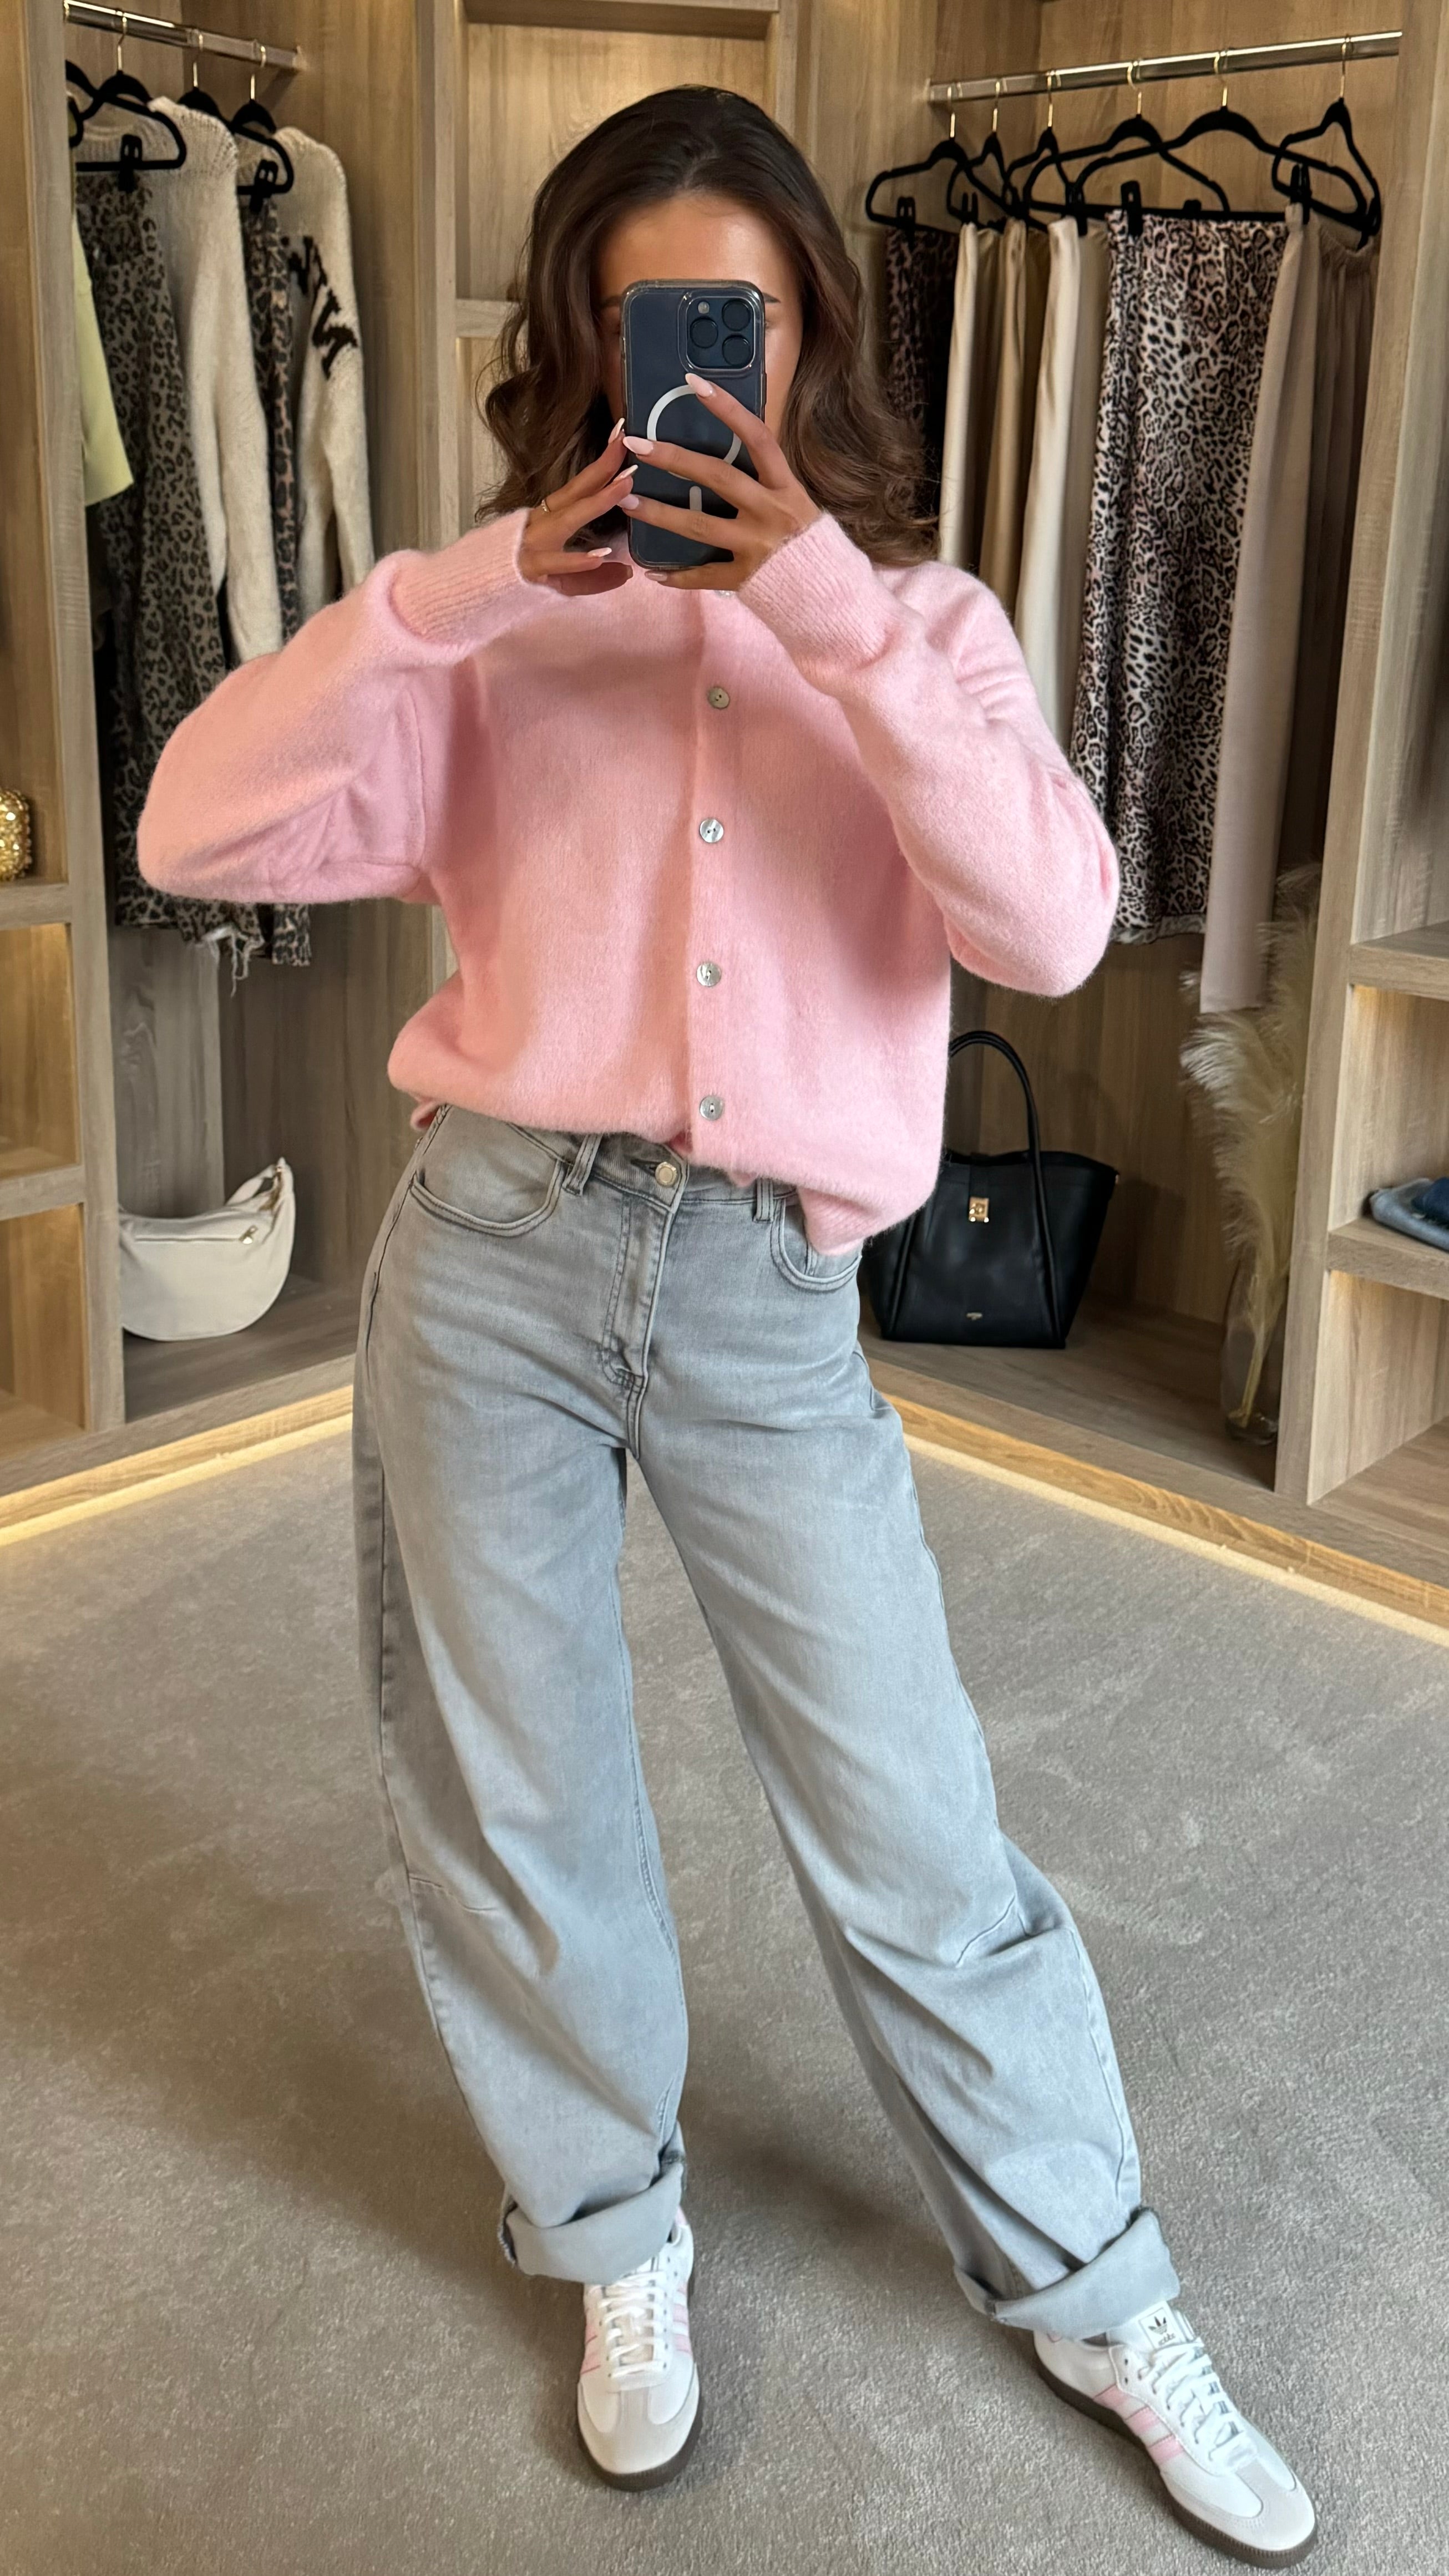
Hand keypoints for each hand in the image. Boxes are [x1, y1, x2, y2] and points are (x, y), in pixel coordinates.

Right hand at [518, 422, 636, 592]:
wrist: (470, 592)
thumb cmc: (515, 579)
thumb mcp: (560, 579)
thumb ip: (593, 578)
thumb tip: (626, 573)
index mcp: (547, 518)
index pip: (579, 486)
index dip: (603, 464)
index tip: (623, 436)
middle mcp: (540, 523)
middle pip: (575, 491)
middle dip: (603, 467)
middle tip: (627, 442)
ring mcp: (533, 544)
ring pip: (568, 519)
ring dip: (597, 501)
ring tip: (625, 486)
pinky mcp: (527, 569)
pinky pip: (555, 564)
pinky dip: (577, 561)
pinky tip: (599, 557)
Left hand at [619, 373, 820, 588]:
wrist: (830, 595)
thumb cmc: (811, 545)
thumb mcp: (797, 502)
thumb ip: (768, 481)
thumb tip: (738, 449)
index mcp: (786, 487)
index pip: (757, 437)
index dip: (728, 409)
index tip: (695, 383)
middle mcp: (771, 511)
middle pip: (718, 477)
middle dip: (675, 459)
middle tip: (637, 444)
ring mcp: (757, 546)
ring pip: (700, 526)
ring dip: (660, 514)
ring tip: (627, 502)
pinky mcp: (746, 578)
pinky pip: (705, 575)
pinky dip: (679, 577)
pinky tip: (653, 573)